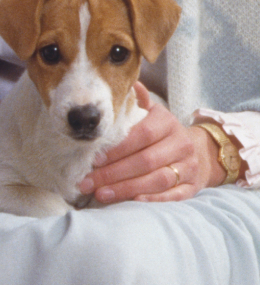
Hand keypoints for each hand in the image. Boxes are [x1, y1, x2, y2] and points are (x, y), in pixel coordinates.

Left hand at [79, 83, 218, 202]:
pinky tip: (131, 202)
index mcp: (167, 123)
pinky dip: (152, 200)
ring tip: (100, 194)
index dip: (116, 149)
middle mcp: (181, 144)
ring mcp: (189, 167)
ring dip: (126, 189)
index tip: (93, 159)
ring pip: (157, 180)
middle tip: (87, 182)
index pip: (141, 135)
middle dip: (113, 173)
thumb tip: (127, 82)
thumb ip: (137, 102)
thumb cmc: (161, 133)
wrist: (198, 151)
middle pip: (145, 161)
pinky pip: (173, 196)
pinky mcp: (192, 187)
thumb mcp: (151, 113)